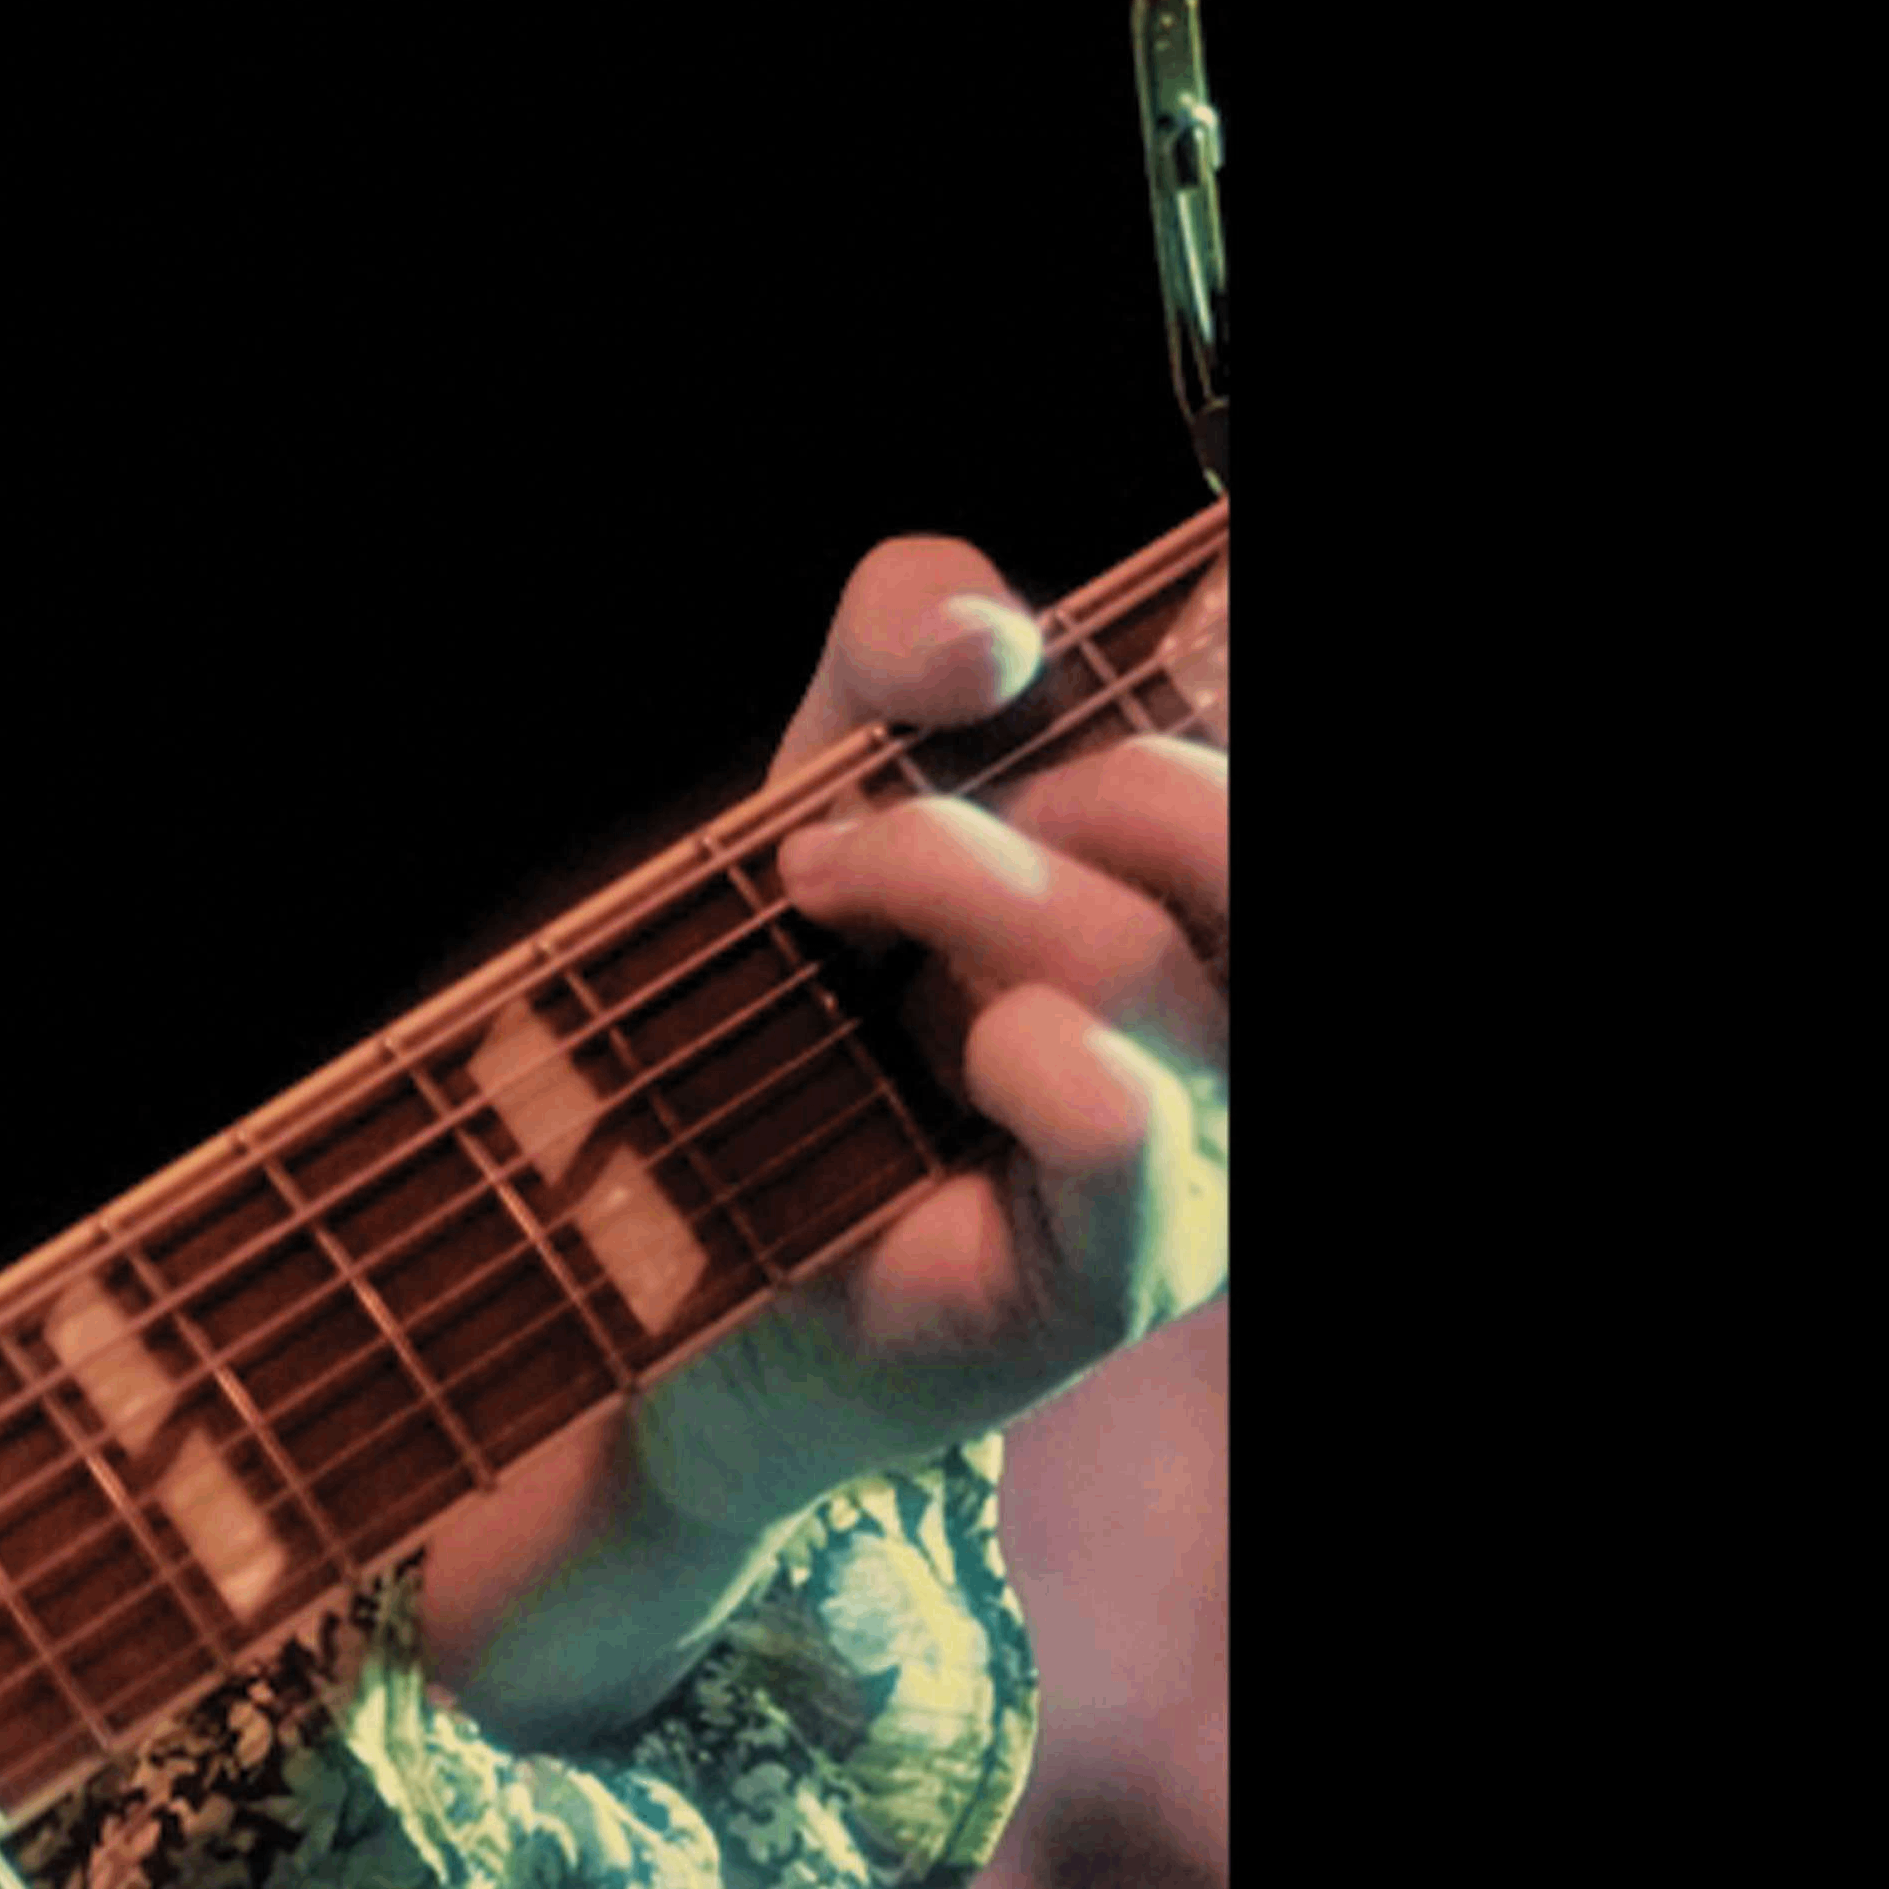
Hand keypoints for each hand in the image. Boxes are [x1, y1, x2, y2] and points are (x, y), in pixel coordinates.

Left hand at [643, 536, 1232, 1550]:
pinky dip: (1039, 1054)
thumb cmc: (787, 997)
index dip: (1191, 645)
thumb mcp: (830, 780)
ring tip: (824, 901)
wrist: (665, 1239)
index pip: (1223, 732)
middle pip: (1216, 829)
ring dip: (958, 881)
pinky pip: (1125, 1126)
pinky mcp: (1116, 1266)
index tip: (990, 658)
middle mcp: (1212, 1010)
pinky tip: (962, 1046)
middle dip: (1067, 772)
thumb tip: (982, 621)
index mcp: (1172, 884)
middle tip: (870, 822)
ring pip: (1149, 961)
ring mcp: (1188, 1149)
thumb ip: (903, 661)